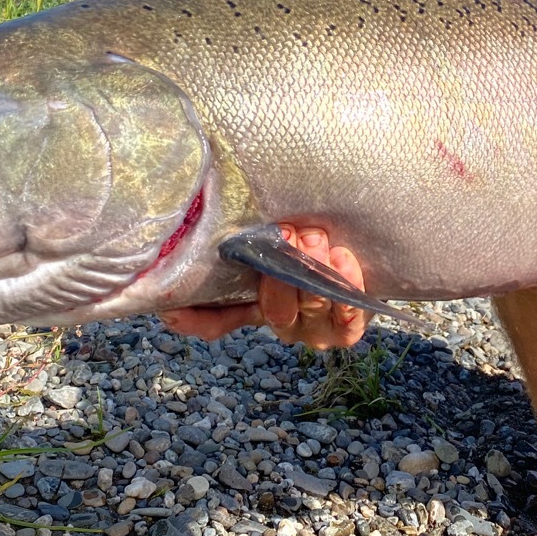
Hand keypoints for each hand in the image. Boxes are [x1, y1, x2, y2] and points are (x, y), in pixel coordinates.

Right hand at [159, 224, 371, 348]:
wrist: (362, 256)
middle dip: (280, 272)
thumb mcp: (275, 241)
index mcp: (254, 307)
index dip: (194, 318)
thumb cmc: (311, 245)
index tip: (174, 308)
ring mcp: (316, 330)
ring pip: (312, 305)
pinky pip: (347, 313)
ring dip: (314, 268)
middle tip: (287, 232)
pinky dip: (346, 283)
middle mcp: (283, 324)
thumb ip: (244, 237)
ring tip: (315, 237)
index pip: (216, 321)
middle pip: (274, 309)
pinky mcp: (348, 329)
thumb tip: (196, 205)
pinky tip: (341, 257)